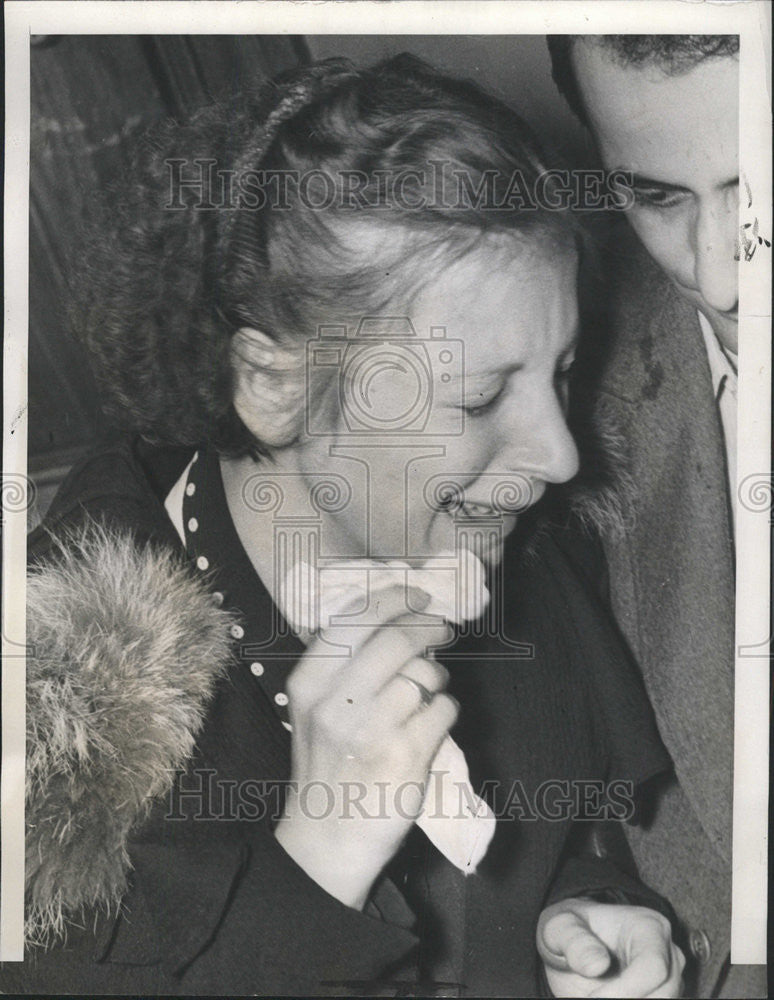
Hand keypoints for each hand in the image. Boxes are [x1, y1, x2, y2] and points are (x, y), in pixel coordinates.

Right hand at [275, 584, 456, 909]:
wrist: (327, 838)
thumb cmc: (327, 762)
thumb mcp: (316, 707)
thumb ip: (346, 664)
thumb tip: (402, 617)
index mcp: (309, 682)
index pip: (356, 618)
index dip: (394, 598)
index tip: (418, 595)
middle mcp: (336, 703)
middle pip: (397, 638)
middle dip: (428, 626)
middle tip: (442, 629)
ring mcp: (371, 731)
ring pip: (426, 674)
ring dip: (437, 677)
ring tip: (428, 691)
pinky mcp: (406, 757)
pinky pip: (444, 710)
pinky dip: (446, 710)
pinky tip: (431, 724)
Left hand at [537, 898, 684, 996]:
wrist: (576, 945)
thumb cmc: (571, 930)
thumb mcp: (561, 926)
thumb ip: (575, 941)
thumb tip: (598, 965)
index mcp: (648, 926)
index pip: (652, 966)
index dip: (626, 990)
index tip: (592, 999)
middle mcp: (667, 954)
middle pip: (663, 994)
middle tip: (589, 998)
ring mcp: (668, 980)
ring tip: (591, 994)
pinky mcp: (661, 997)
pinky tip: (599, 998)